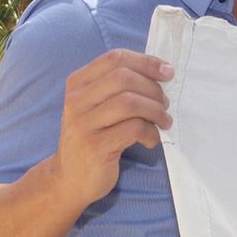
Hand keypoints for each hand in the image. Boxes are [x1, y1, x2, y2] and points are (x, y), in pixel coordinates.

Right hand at [49, 49, 172, 206]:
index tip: (167, 72)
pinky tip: (151, 140)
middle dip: (153, 88)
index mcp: (77, 83)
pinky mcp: (95, 147)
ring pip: (130, 102)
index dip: (146, 62)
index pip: (115, 58)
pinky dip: (150, 132)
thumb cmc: (92, 138)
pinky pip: (133, 129)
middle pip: (124, 77)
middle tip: (164, 103)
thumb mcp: (96, 107)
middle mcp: (76, 101)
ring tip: (163, 121)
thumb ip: (118, 88)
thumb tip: (161, 73)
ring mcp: (83, 124)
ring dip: (155, 110)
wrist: (69, 178)